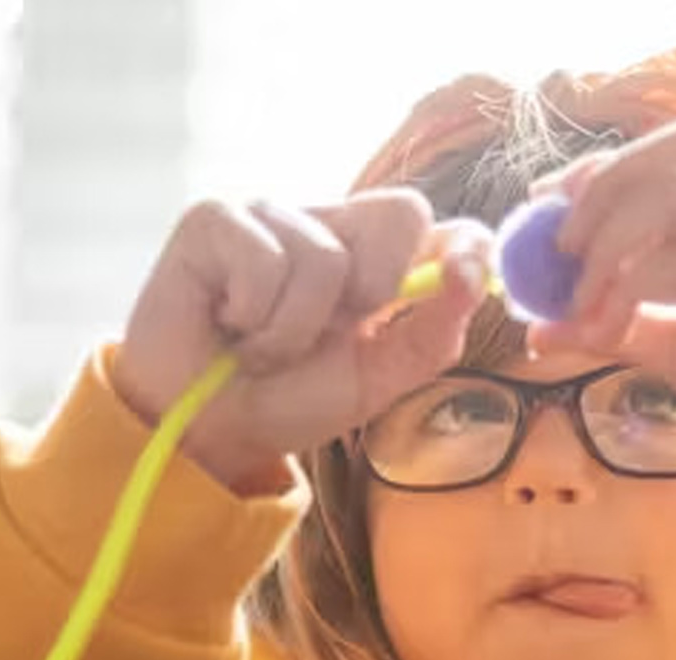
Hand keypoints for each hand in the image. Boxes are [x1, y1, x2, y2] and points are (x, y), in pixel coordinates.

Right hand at [112, 191, 493, 492]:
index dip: (467, 246)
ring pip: (325, 258)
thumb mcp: (375, 380)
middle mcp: (326, 224)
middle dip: (374, 291)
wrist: (206, 430)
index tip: (464, 282)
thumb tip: (469, 278)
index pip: (440, 223)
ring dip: (294, 331)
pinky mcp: (215, 219)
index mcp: (372, 257)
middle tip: (329, 333)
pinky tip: (228, 324)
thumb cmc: (288, 399)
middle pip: (401, 213)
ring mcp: (270, 214)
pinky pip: (264, 261)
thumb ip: (430, 336)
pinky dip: (253, 318)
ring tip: (261, 347)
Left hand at [529, 120, 675, 489]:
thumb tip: (540, 325)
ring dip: (606, 248)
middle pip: (674, 148)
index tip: (545, 203)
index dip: (606, 166)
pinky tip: (612, 328)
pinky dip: (630, 287)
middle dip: (600, 189)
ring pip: (669, 196)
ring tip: (577, 306)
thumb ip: (617, 322)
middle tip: (554, 247)